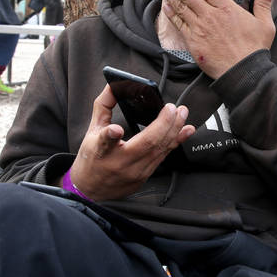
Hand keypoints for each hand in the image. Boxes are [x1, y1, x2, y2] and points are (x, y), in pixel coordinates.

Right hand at [67, 85, 195, 200]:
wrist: (90, 190)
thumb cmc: (91, 159)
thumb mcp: (91, 131)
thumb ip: (103, 106)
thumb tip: (114, 86)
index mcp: (100, 151)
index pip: (104, 143)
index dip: (110, 135)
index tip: (116, 129)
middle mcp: (119, 164)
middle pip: (146, 144)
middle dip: (164, 124)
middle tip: (173, 108)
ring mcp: (134, 173)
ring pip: (159, 151)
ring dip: (174, 130)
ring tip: (182, 114)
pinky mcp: (144, 178)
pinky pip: (163, 157)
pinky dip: (175, 142)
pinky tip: (185, 131)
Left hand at [156, 0, 274, 78]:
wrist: (243, 73)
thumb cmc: (254, 49)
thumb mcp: (265, 25)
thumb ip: (263, 5)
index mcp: (226, 8)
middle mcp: (210, 15)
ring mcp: (200, 28)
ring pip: (181, 7)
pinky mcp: (194, 42)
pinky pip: (179, 25)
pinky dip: (171, 14)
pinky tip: (165, 6)